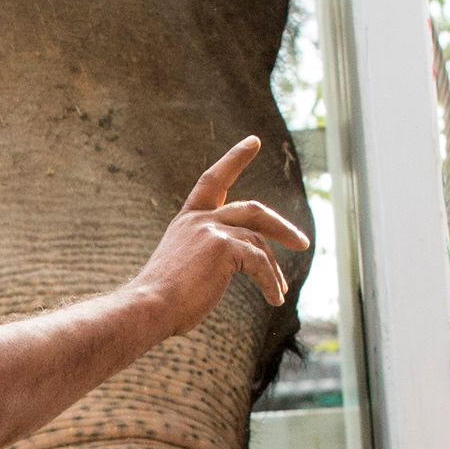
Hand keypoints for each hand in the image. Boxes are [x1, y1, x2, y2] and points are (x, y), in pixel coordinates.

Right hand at [117, 139, 308, 338]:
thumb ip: (205, 257)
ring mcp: (212, 230)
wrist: (147, 307)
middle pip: (253, 210)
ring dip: (275, 268)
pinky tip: (275, 300)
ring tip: (282, 291)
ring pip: (260, 239)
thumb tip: (230, 267)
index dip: (235, 159)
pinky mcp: (224, 247)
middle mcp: (200, 219)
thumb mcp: (183, 267)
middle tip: (302, 242)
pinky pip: (259, 263)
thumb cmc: (160, 301)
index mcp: (187, 221)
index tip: (253, 141)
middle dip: (281, 226)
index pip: (213, 180)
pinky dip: (270, 283)